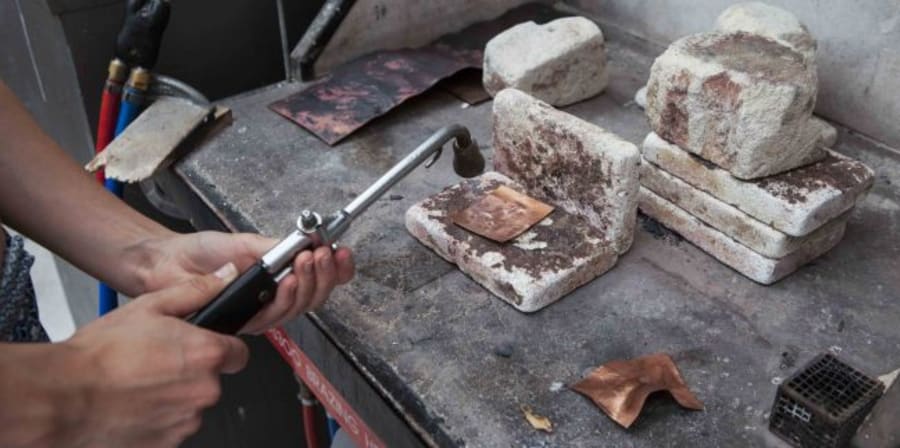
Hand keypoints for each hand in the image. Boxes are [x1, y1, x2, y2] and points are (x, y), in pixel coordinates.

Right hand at [59, 265, 246, 447]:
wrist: (64, 395)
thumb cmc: (101, 355)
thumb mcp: (150, 307)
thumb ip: (197, 291)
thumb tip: (226, 278)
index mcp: (206, 354)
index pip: (239, 354)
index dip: (222, 348)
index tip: (205, 347)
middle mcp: (204, 390)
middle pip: (212, 380)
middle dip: (191, 372)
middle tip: (157, 362)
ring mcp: (186, 421)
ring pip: (190, 405)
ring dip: (173, 396)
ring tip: (139, 383)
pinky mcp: (168, 443)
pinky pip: (172, 427)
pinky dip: (158, 418)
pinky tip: (134, 404)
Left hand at [134, 232, 353, 333]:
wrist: (165, 264)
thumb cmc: (198, 252)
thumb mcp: (243, 241)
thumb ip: (275, 246)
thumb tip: (305, 243)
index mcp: (279, 275)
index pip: (318, 278)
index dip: (337, 269)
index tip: (343, 252)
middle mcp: (274, 296)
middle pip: (316, 296)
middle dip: (324, 275)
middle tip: (323, 254)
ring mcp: (261, 311)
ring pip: (300, 308)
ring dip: (308, 283)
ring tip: (307, 262)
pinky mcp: (246, 323)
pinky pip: (275, 317)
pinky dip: (286, 297)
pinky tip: (288, 281)